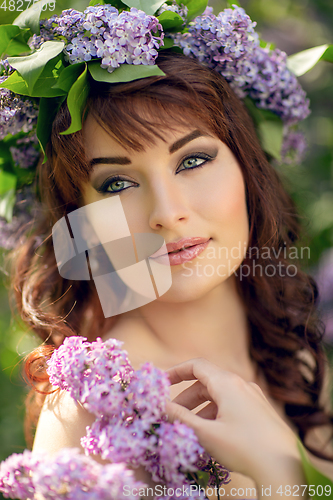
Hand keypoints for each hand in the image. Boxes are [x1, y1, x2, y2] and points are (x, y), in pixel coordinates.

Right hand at [166, 358, 304, 494]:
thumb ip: (180, 418)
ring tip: (189, 428)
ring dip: (200, 408)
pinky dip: (216, 413)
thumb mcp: (205, 433)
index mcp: (227, 383)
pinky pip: (232, 405)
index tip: (161, 383)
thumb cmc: (242, 447)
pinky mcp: (260, 410)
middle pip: (206, 383)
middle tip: (171, 415)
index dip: (176, 372)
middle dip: (186, 398)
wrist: (282, 467)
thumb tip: (161, 406)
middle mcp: (241, 384)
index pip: (196, 366)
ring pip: (219, 396)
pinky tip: (211, 433)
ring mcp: (253, 397)